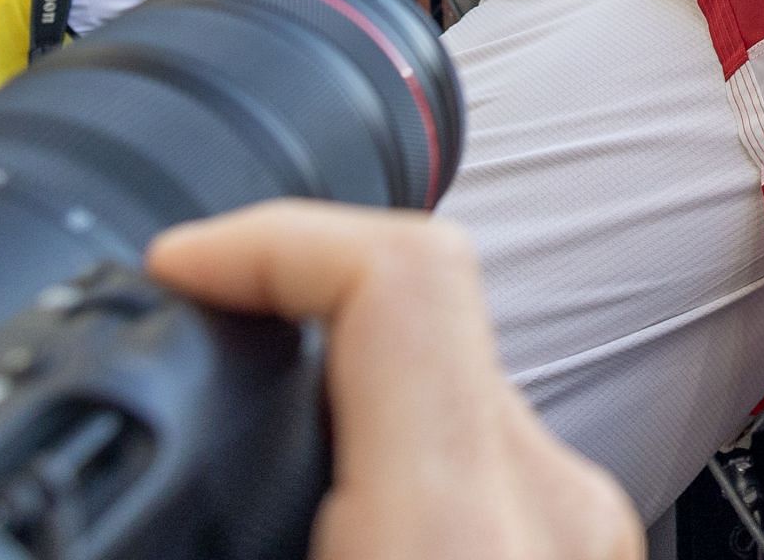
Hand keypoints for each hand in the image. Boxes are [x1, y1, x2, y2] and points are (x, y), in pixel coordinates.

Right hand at [146, 203, 642, 559]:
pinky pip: (477, 451)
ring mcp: (579, 529)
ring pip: (447, 382)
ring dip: (337, 383)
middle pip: (414, 313)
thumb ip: (197, 533)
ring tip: (235, 428)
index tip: (182, 266)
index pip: (397, 270)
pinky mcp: (582, 555)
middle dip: (285, 303)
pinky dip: (388, 446)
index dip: (269, 234)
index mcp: (454, 531)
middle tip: (187, 337)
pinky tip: (322, 505)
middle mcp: (545, 507)